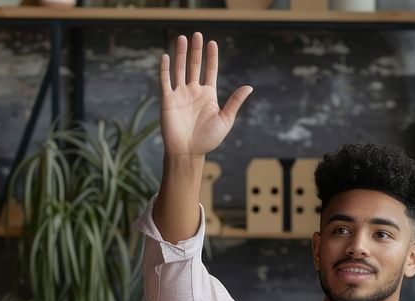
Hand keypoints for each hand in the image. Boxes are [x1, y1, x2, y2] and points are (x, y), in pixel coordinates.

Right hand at [158, 33, 252, 157]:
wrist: (188, 152)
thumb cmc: (208, 139)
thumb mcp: (225, 119)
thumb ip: (234, 102)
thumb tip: (249, 87)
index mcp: (208, 95)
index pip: (210, 70)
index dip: (211, 57)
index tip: (212, 43)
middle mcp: (193, 91)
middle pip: (194, 65)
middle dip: (195, 50)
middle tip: (197, 34)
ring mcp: (180, 94)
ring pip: (179, 69)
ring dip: (180, 54)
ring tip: (182, 38)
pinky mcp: (168, 100)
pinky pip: (165, 81)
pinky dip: (165, 69)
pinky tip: (166, 56)